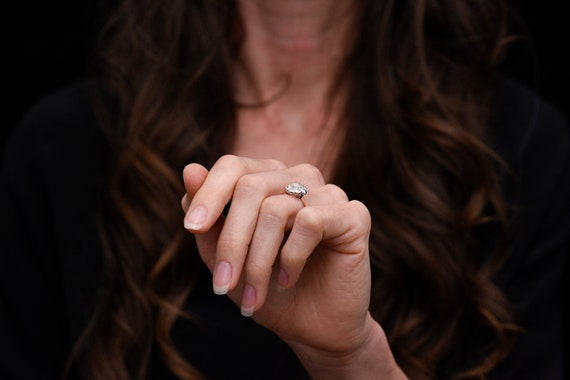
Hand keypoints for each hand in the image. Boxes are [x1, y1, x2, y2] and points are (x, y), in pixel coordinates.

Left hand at [181, 155, 404, 377]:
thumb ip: (208, 216)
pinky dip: (291, 258)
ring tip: (252, 297)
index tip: (191, 229)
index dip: (209, 194)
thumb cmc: (267, 289)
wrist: (312, 328)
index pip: (233, 166)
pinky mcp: (353, 215)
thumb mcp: (226, 256)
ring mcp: (329, 194)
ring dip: (257, 261)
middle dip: (231, 242)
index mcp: (269, 180)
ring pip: (277, 208)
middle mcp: (300, 178)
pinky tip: (287, 280)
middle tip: (222, 286)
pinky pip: (311, 222)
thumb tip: (189, 169)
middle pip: (251, 187)